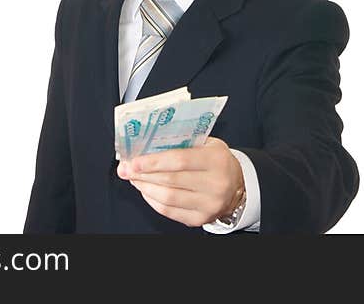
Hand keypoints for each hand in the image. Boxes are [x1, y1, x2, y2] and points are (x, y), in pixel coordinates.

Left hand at [116, 137, 243, 226]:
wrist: (238, 187)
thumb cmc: (218, 161)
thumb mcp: (208, 144)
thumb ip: (183, 142)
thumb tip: (149, 144)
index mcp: (216, 161)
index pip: (179, 161)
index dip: (153, 162)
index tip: (133, 161)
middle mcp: (215, 184)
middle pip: (170, 181)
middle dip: (142, 174)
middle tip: (126, 168)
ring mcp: (208, 205)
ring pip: (167, 198)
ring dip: (145, 187)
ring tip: (134, 178)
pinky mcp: (200, 220)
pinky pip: (169, 211)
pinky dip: (152, 200)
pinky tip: (146, 190)